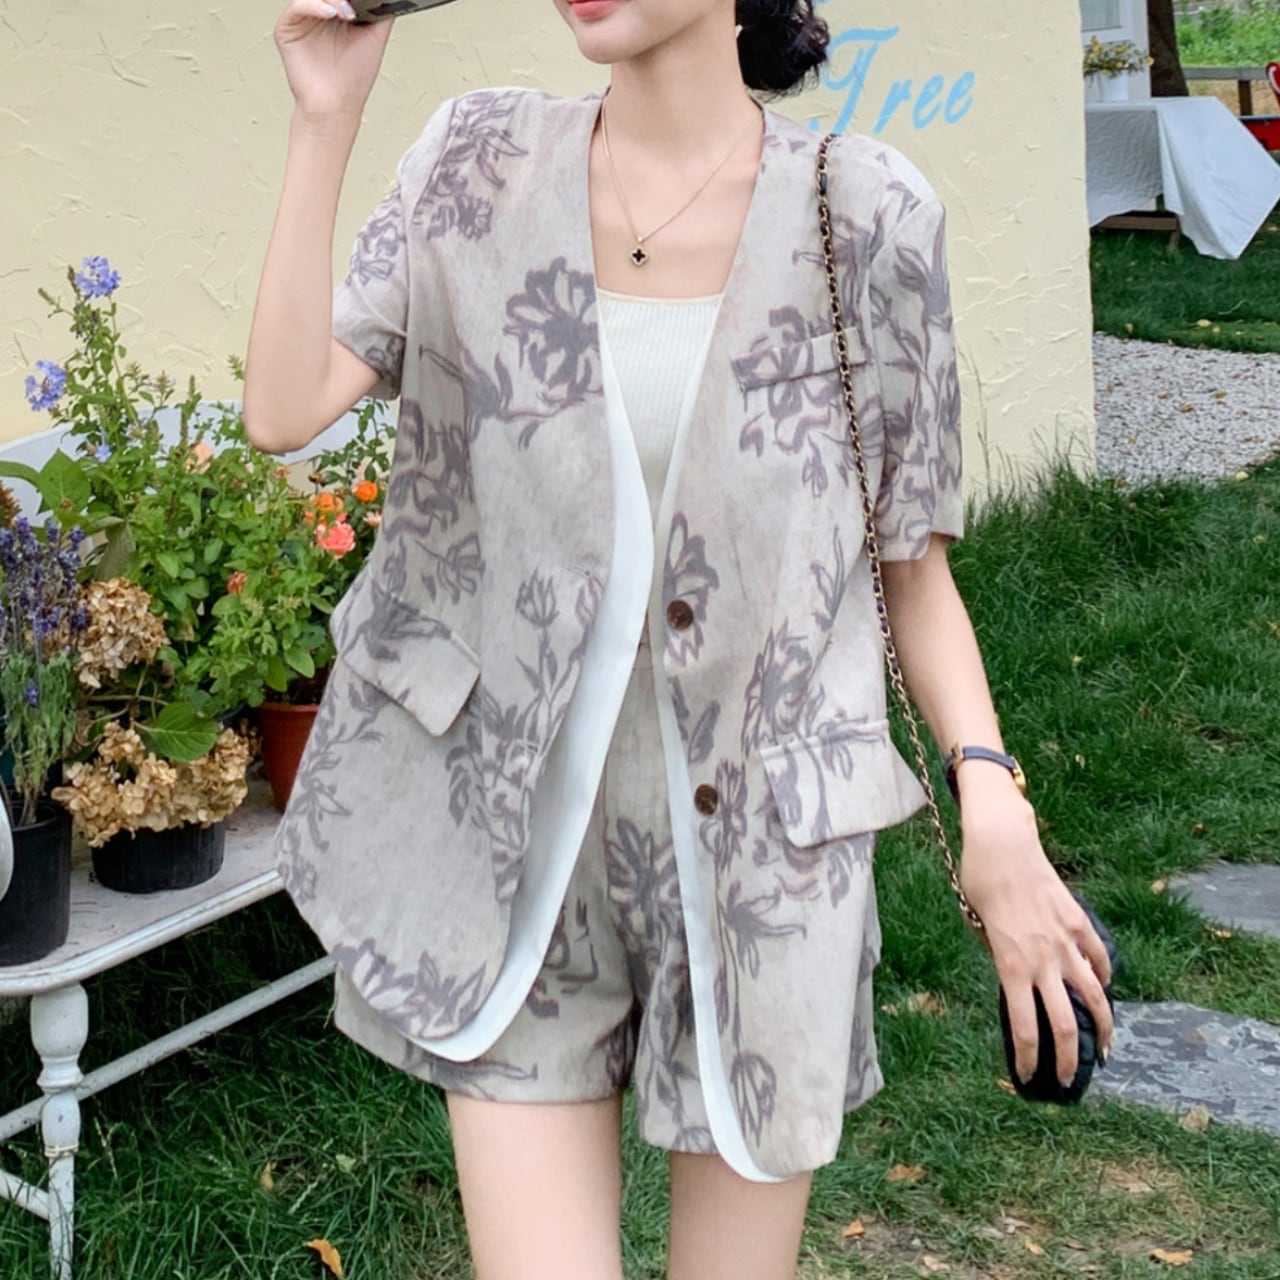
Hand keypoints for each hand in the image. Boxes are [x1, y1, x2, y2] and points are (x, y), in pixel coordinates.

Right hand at [274, 0, 394, 125]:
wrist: (336, 107)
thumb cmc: (353, 80)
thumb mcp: (376, 37)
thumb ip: (380, 12)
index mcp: (336, 11)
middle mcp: (318, 12)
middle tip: (354, 1)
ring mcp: (302, 19)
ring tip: (347, 11)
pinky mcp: (286, 28)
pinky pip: (297, 6)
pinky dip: (314, 5)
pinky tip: (330, 13)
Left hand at [955, 771, 1114, 1086]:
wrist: (1002, 842)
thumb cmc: (978, 880)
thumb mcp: (975, 923)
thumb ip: (995, 954)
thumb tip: (1012, 977)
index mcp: (1010, 964)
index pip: (1023, 1026)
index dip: (1027, 1058)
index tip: (1028, 1077)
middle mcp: (1041, 959)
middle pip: (1063, 1023)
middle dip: (1068, 1059)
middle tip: (1071, 1078)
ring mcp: (1065, 940)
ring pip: (1093, 995)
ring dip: (1102, 1025)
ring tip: (1105, 1046)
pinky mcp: (1078, 920)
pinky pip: (1098, 956)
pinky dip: (1105, 976)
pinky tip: (1105, 988)